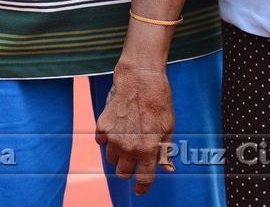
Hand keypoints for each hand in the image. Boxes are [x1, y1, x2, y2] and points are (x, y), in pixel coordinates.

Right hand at [96, 63, 175, 194]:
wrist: (140, 79)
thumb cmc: (158, 101)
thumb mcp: (168, 126)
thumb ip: (165, 150)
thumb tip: (168, 169)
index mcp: (148, 150)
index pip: (143, 179)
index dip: (142, 187)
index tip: (140, 190)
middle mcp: (129, 148)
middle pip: (122, 173)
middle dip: (128, 170)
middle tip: (133, 158)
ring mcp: (114, 138)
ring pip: (111, 159)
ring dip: (118, 154)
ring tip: (126, 137)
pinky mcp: (102, 127)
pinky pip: (101, 142)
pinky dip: (107, 138)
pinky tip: (117, 126)